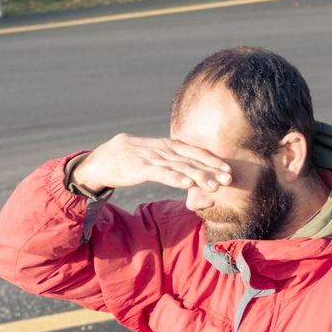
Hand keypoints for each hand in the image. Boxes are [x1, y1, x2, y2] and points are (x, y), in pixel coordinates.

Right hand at [71, 134, 232, 193]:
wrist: (103, 159)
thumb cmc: (131, 160)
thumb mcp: (154, 157)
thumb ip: (172, 163)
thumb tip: (190, 174)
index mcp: (168, 146)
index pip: (195, 151)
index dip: (212, 160)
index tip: (228, 169)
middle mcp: (163, 150)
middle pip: (192, 159)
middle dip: (212, 169)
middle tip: (229, 178)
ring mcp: (152, 158)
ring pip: (180, 167)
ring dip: (199, 176)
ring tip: (214, 185)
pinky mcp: (141, 168)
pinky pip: (161, 173)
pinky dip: (175, 178)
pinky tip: (187, 184)